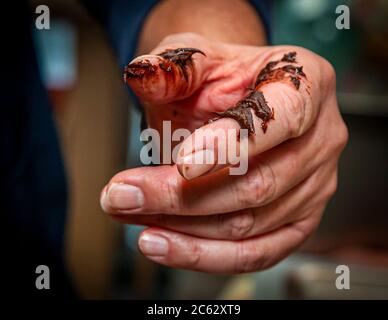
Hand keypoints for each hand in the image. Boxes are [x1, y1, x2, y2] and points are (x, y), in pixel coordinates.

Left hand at [100, 33, 347, 272]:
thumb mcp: (199, 56)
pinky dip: (205, 255)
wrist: (241, 100)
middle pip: (257, 184)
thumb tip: (141, 75)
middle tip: (123, 194)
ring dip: (182, 227)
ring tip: (128, 213)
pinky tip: (162, 244)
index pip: (280, 118)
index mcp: (308, 85)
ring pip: (249, 225)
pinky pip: (256, 254)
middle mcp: (322, 139)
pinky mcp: (299, 221)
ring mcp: (315, 186)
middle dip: (181, 196)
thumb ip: (175, 65)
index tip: (180, 164)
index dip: (231, 145)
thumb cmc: (224, 77)